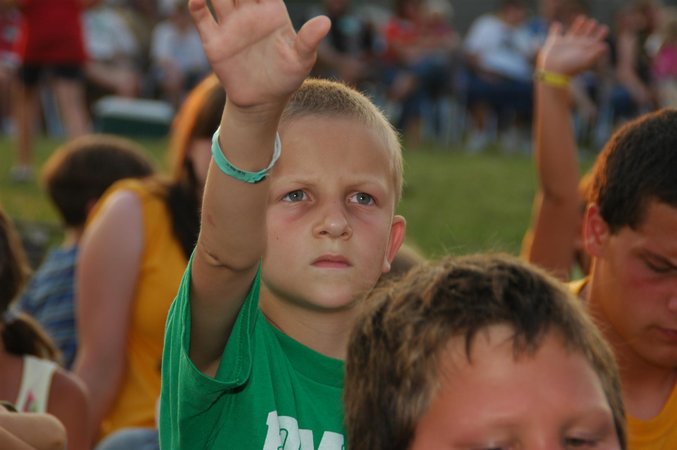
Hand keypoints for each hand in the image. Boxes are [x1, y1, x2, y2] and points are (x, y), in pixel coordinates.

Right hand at [190, 0, 329, 109]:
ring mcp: (230, 25)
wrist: (263, 101)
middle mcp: (248, 13)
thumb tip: (326, 22)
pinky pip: (202, 18)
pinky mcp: (214, 41)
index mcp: (271, 11)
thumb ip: (309, 40)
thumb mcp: (302, 60)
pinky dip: (197, 5)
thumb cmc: (286, 77)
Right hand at [537, 16, 607, 75]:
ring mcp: (565, 45)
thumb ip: (596, 53)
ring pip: (572, 32)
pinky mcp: (554, 43)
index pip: (595, 40)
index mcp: (585, 49)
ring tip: (582, 18)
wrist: (554, 72)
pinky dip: (556, 29)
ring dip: (578, 26)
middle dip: (590, 29)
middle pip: (585, 35)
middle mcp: (576, 46)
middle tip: (594, 22)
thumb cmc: (571, 67)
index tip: (604, 28)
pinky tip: (557, 25)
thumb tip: (605, 46)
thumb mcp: (586, 60)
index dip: (600, 34)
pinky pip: (555, 34)